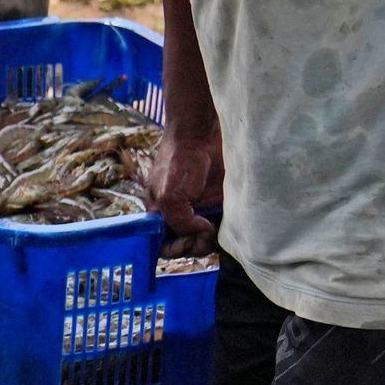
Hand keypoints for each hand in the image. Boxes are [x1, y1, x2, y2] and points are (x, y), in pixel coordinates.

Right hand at [145, 112, 223, 255]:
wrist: (202, 135)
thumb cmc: (178, 161)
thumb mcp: (169, 196)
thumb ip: (180, 222)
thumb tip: (202, 233)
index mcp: (160, 214)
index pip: (163, 244)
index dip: (174, 249)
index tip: (185, 243)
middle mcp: (180, 215)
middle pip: (185, 245)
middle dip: (193, 246)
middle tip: (203, 236)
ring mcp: (200, 210)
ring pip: (204, 240)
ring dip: (208, 243)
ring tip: (213, 231)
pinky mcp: (219, 204)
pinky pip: (221, 227)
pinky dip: (223, 233)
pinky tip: (223, 228)